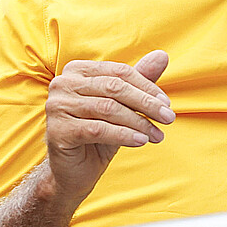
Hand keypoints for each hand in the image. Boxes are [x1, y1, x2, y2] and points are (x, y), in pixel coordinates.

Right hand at [43, 50, 174, 206]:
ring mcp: (57, 106)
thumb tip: (163, 55)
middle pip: (114, 88)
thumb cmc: (98, 135)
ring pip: (108, 109)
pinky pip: (98, 129)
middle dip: (146, 103)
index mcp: (77, 70)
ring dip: (138, 122)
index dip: (146, 86)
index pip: (119, 72)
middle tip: (169, 118)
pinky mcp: (58, 130)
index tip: (167, 103)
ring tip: (157, 135)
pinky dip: (124, 135)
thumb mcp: (121, 106)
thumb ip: (138, 80)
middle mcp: (62, 83)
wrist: (73, 171)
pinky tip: (141, 141)